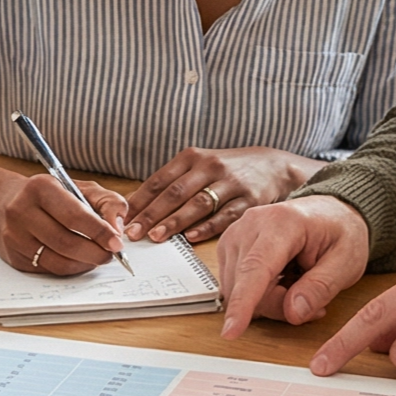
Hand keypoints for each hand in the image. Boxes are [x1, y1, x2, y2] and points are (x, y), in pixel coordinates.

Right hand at [0, 172, 128, 274]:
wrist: (4, 202)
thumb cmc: (49, 195)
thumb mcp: (80, 187)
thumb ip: (106, 202)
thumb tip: (117, 228)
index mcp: (40, 188)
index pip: (74, 216)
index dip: (99, 232)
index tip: (117, 243)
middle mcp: (21, 211)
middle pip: (66, 242)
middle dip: (95, 253)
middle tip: (110, 254)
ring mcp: (14, 236)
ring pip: (57, 261)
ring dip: (84, 264)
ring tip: (97, 257)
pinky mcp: (13, 256)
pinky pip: (48, 269)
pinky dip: (70, 268)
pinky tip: (78, 260)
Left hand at [122, 147, 310, 243]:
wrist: (274, 166)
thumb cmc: (228, 170)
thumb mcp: (200, 166)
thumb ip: (173, 183)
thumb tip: (137, 206)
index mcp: (193, 158)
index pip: (159, 180)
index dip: (140, 200)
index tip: (122, 218)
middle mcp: (210, 167)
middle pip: (175, 192)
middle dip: (151, 214)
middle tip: (133, 232)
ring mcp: (231, 183)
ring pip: (198, 204)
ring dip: (174, 222)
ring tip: (156, 237)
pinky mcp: (249, 200)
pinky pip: (224, 216)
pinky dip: (206, 228)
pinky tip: (190, 238)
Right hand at [217, 196, 374, 334]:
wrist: (331, 212)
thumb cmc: (340, 232)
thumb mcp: (347, 261)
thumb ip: (321, 287)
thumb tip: (293, 313)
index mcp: (282, 222)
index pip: (256, 267)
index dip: (243, 302)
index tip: (231, 331)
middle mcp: (250, 224)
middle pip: (246, 286)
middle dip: (277, 305)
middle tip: (313, 301)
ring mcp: (236, 235)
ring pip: (237, 291)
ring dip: (268, 301)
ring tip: (299, 287)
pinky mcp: (230, 247)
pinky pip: (236, 287)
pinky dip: (258, 295)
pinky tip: (282, 283)